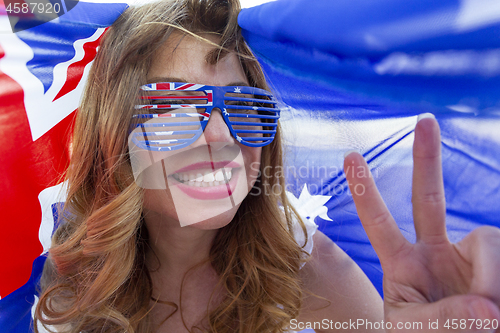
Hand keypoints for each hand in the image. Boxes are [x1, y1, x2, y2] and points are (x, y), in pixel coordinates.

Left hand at [344, 114, 499, 332]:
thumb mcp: (416, 331)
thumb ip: (442, 318)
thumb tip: (486, 306)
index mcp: (403, 266)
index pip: (379, 222)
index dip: (366, 191)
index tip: (348, 156)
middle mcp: (434, 253)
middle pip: (428, 198)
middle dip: (425, 160)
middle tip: (424, 121)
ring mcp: (466, 256)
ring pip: (486, 238)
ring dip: (491, 278)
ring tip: (488, 315)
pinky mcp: (493, 266)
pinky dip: (499, 280)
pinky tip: (495, 307)